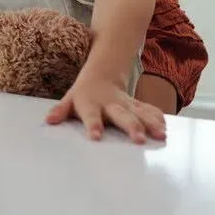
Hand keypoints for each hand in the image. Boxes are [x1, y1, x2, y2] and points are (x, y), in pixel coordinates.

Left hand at [45, 74, 165, 143]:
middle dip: (132, 127)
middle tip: (139, 140)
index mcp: (90, 104)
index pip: (91, 116)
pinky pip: (149, 110)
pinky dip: (158, 118)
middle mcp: (111, 104)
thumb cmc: (83, 95)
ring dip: (150, 123)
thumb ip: (60, 111)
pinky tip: (165, 129)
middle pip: (121, 116)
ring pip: (140, 113)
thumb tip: (49, 120)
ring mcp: (126, 104)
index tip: (96, 137)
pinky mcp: (138, 105)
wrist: (102, 75)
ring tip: (160, 135)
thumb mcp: (69, 100)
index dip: (93, 126)